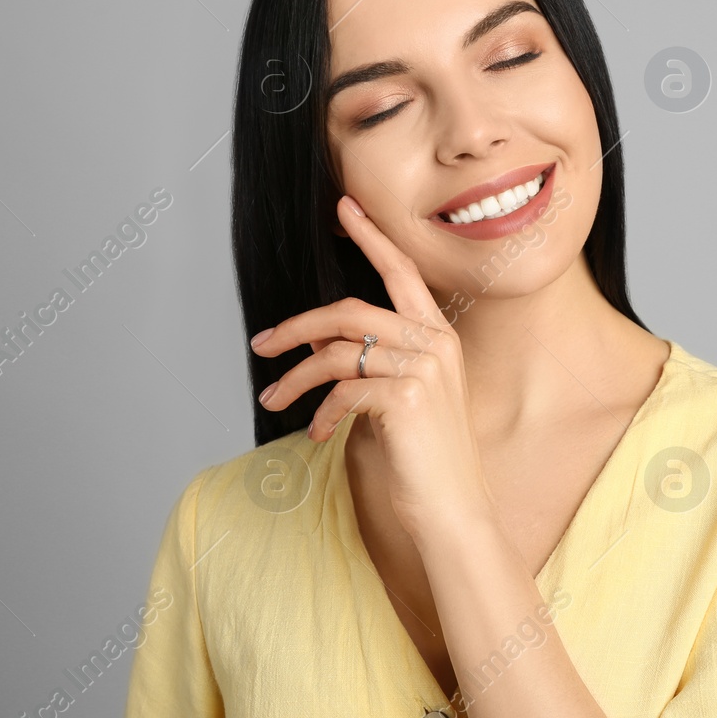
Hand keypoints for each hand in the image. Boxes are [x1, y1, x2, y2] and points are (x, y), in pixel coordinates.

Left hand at [250, 195, 494, 539]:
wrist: (453, 509)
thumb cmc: (425, 459)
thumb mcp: (394, 399)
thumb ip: (363, 361)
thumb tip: (314, 337)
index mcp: (439, 336)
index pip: (402, 272)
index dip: (371, 236)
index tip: (344, 208)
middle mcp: (436, 343)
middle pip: (350, 310)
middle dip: (297, 325)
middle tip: (262, 344)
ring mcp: (424, 368)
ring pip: (336, 352)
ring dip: (294, 377)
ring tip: (272, 400)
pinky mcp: (407, 397)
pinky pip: (342, 390)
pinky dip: (319, 411)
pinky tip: (317, 433)